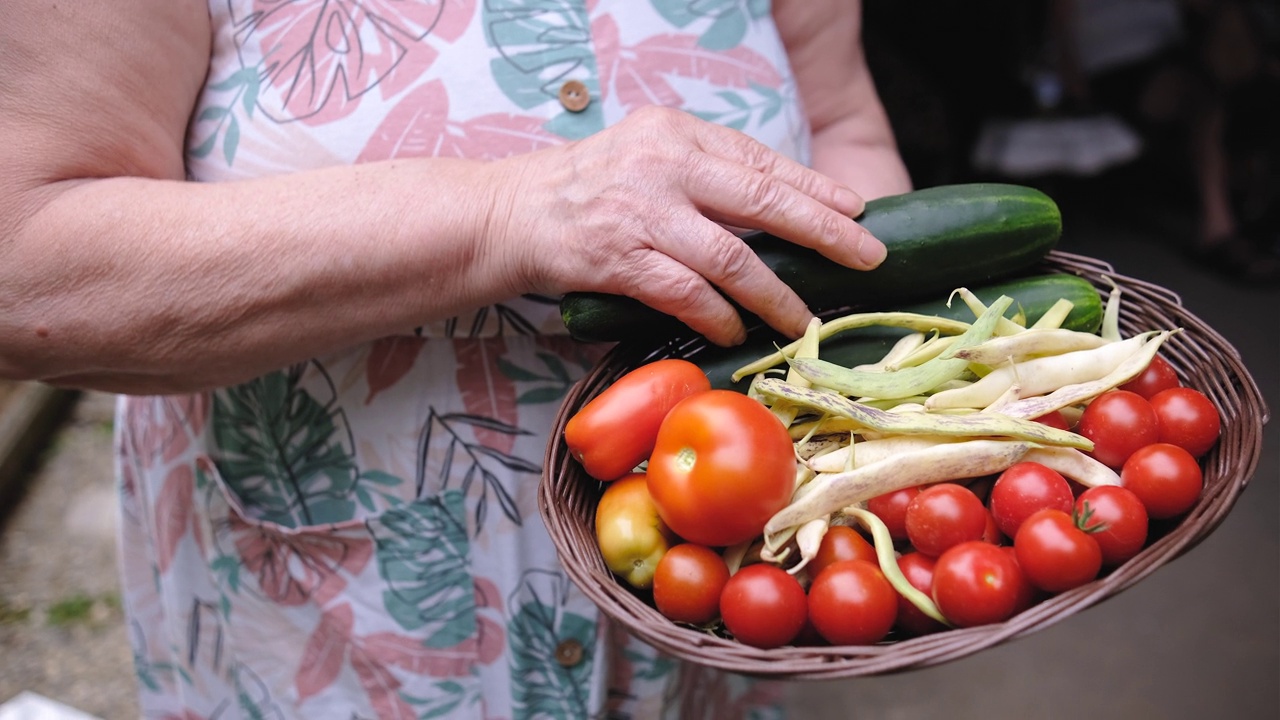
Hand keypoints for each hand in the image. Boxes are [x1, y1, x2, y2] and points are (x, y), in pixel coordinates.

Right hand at [486, 106, 884, 344]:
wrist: (509, 213)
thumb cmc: (586, 190)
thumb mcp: (646, 157)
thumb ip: (703, 174)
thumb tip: (776, 212)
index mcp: (677, 133)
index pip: (761, 160)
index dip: (815, 188)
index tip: (857, 209)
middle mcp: (664, 164)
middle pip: (762, 200)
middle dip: (823, 231)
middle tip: (865, 256)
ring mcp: (641, 212)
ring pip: (730, 256)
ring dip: (774, 292)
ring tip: (802, 318)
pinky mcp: (619, 258)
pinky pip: (685, 293)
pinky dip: (716, 314)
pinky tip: (736, 328)